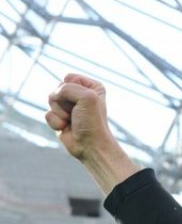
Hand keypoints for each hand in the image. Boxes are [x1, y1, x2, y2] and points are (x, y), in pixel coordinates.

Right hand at [45, 73, 139, 193]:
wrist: (90, 146)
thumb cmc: (92, 122)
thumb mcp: (86, 97)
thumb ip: (66, 88)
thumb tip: (53, 96)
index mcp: (91, 87)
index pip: (68, 77)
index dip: (72, 89)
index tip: (84, 102)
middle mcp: (80, 95)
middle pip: (57, 88)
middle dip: (64, 102)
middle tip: (76, 113)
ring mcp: (69, 107)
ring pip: (50, 100)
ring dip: (60, 112)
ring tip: (72, 120)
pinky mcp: (60, 118)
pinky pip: (47, 114)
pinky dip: (55, 122)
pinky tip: (66, 128)